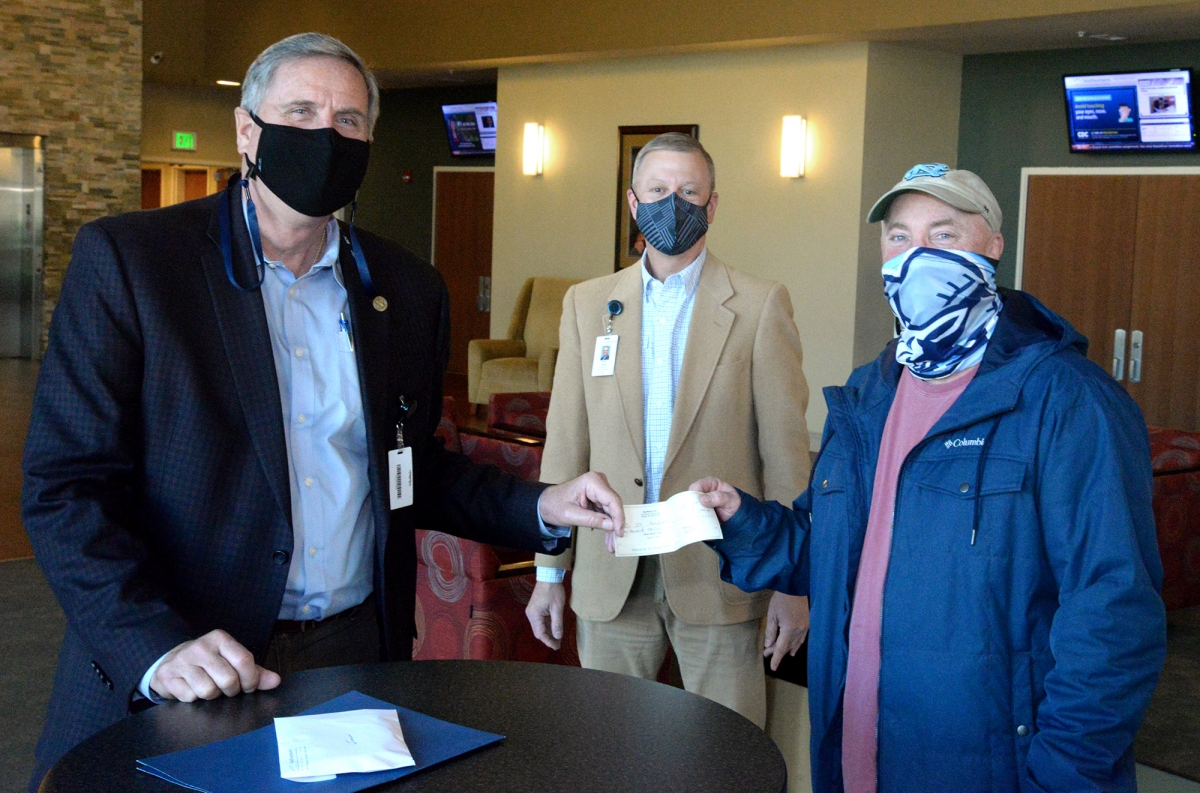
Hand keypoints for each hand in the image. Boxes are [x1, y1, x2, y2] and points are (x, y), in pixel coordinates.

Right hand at [150, 629, 280, 701]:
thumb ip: (254, 671)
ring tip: (207, 686)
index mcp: (220, 639)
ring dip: (212, 696)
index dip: (250, 679)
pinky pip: (190, 697)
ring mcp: (182, 661)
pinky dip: (194, 698)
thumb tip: (275, 681)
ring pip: (209, 691)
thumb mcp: (230, 661)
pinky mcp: (168, 676)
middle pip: (228, 680)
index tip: (248, 686)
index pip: (244, 660)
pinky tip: (190, 688)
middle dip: (231, 690)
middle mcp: (201, 647)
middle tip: (226, 688)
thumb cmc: (207, 663)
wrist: (170, 663)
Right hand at [525, 581, 566, 649]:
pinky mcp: (536, 609)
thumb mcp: (557, 608)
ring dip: (549, 633)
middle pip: (539, 631)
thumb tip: (558, 637)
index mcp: (534, 615)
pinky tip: (555, 630)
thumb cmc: (553, 590)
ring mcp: (533, 611)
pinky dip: (548, 626)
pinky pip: (541, 621)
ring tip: (558, 639)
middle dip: (548, 638)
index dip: (549, 641)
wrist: (548, 576)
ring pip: (540, 627)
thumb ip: (557, 624)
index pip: (540, 633)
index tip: (557, 647)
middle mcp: (531, 614)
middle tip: (558, 645)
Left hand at [539, 472, 623, 537]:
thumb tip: (612, 526)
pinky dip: (607, 525)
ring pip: (612, 511)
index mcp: (592, 482)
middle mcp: (599, 482)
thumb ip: (592, 520)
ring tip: (611, 545)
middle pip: (614, 506)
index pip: (612, 500)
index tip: (619, 533)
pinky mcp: (599, 497)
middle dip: (615, 525)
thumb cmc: (554, 505)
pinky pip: (607, 512)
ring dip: (611, 528)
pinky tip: (608, 538)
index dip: (618, 517)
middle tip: (615, 543)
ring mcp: (600, 489)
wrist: (546, 503)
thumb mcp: (571, 516)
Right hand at [689, 477, 741, 521]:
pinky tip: (694, 522)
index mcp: (710, 483)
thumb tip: (702, 499)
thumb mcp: (731, 500)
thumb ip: (719, 497)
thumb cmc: (734, 504)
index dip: (695, 492)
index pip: (698, 485)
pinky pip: (692, 514)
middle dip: (691, 504)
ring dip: (691, 512)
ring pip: (690, 505)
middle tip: (694, 512)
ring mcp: (700, 502)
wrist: (736, 517)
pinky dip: (693, 518)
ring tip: (694, 519)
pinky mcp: (699, 511)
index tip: (697, 502)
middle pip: (691, 496)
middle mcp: (702, 492)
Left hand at [764, 593, 808, 671]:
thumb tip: (769, 645)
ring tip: (780, 654)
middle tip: (767, 653)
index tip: (773, 667)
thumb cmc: (781, 600)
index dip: (776, 658)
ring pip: (796, 644)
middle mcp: (799, 631)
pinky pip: (802, 638)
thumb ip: (771, 632)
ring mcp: (805, 627)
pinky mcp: (808, 623)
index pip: (781, 649)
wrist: (795, 587)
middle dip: (777, 651)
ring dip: (787, 649)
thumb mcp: (772, 615)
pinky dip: (796, 644)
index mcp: (789, 630)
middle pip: (788, 646)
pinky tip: (794, 648)